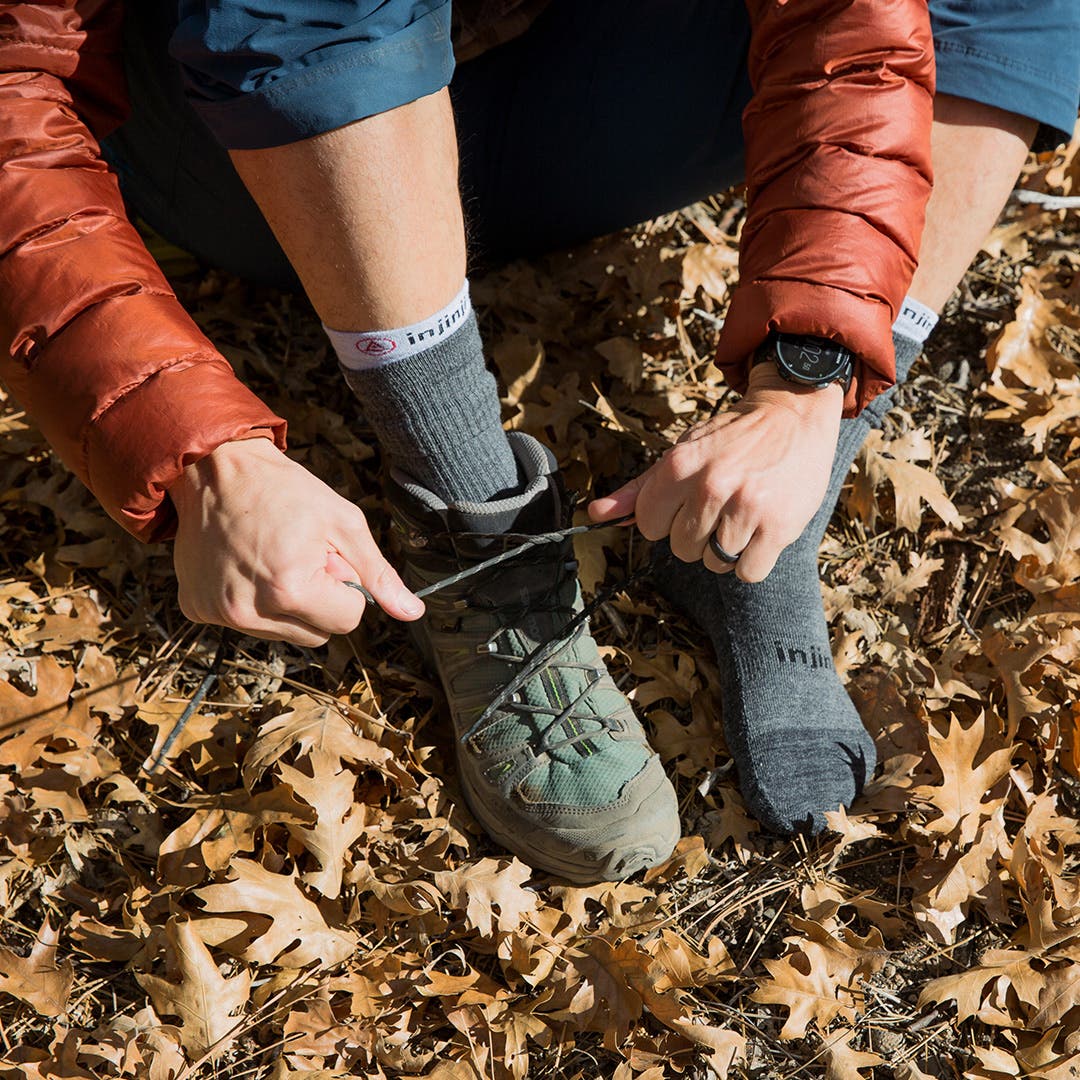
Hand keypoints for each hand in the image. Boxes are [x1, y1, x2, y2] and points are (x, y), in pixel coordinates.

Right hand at [169, 438, 422, 645]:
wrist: (214, 468)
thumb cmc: (285, 490)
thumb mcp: (343, 523)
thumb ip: (378, 573)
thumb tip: (413, 613)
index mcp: (290, 590)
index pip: (348, 620)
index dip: (347, 586)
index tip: (327, 555)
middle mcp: (249, 612)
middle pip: (317, 635)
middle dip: (320, 601)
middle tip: (301, 556)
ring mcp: (218, 614)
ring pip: (283, 633)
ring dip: (288, 603)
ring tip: (273, 558)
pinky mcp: (196, 609)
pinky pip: (245, 622)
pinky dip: (253, 600)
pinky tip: (245, 563)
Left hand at [588, 365, 843, 581]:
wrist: (792, 416)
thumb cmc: (731, 438)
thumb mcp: (681, 452)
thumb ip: (639, 488)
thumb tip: (595, 514)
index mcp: (680, 466)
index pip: (648, 526)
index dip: (666, 521)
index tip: (686, 505)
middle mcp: (710, 486)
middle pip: (681, 549)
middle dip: (698, 536)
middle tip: (720, 507)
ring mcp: (746, 507)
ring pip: (714, 563)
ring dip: (727, 548)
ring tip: (743, 516)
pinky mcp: (778, 526)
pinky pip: (747, 572)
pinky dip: (751, 561)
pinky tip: (759, 532)